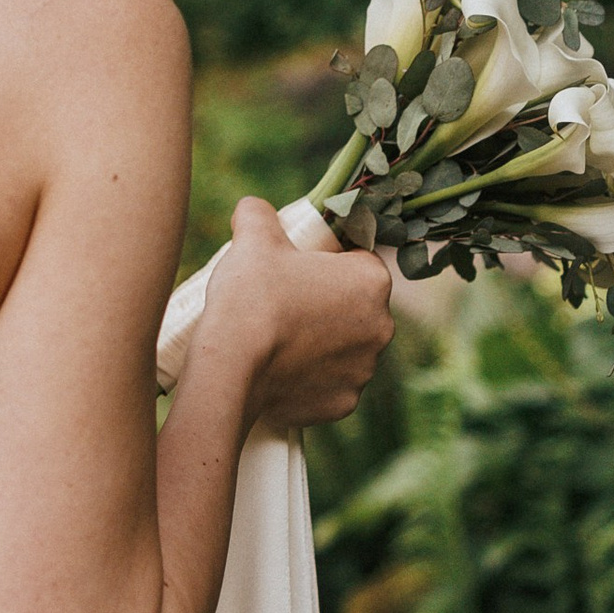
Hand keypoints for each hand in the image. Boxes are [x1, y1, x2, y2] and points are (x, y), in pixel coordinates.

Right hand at [205, 196, 394, 432]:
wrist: (233, 368)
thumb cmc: (251, 296)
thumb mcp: (253, 238)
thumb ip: (259, 214)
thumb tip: (254, 208)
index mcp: (371, 281)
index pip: (360, 259)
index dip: (330, 258)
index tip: (301, 265)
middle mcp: (380, 328)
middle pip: (356, 306)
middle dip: (328, 302)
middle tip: (285, 300)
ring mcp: (363, 370)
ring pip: (344, 347)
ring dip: (322, 342)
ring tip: (279, 338)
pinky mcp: (342, 404)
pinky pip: (329, 384)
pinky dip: (310, 378)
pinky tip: (280, 369)